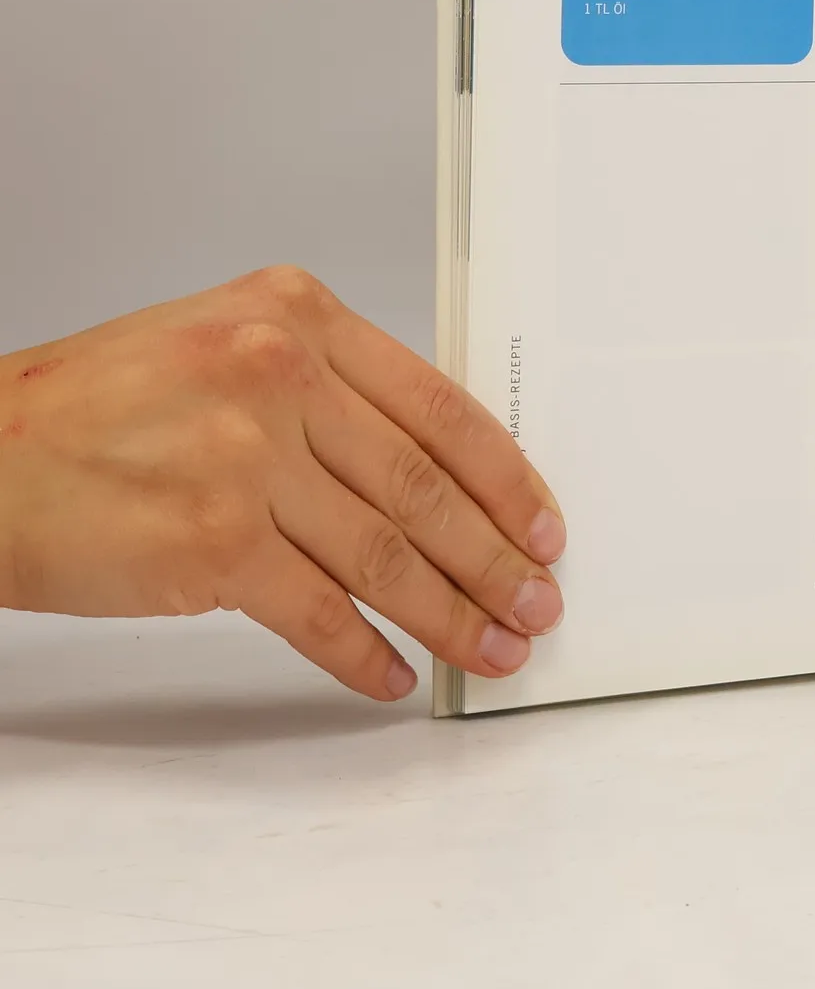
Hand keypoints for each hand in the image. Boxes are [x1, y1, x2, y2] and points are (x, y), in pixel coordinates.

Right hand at [0, 267, 565, 700]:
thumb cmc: (97, 405)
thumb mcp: (225, 344)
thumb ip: (328, 387)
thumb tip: (436, 471)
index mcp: (297, 316)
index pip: (439, 406)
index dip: (506, 476)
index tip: (543, 523)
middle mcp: (279, 373)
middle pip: (425, 484)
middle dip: (496, 555)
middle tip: (538, 600)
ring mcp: (246, 458)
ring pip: (386, 552)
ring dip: (452, 611)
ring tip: (493, 645)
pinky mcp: (211, 543)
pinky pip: (318, 611)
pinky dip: (366, 652)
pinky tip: (396, 673)